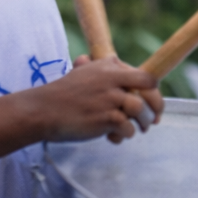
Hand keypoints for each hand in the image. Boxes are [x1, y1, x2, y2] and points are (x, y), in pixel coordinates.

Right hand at [20, 55, 163, 143]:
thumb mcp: (81, 73)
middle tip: (153, 121)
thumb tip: (107, 59)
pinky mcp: (107, 118)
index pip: (146, 77)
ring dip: (142, 124)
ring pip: (142, 112)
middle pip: (150, 93)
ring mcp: (110, 99)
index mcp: (110, 66)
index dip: (153, 92)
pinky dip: (124, 136)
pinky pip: (128, 129)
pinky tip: (113, 137)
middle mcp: (113, 80)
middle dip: (156, 109)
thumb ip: (99, 69)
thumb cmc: (63, 94)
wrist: (42, 111)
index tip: (152, 103)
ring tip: (132, 130)